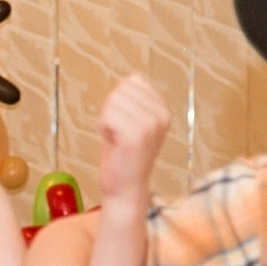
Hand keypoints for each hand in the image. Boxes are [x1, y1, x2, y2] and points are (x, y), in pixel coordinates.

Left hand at [96, 74, 170, 207]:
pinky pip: (108, 115)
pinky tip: (113, 142)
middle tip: (118, 133)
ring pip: (113, 101)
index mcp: (163, 109)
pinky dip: (103, 128)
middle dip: (111, 110)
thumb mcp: (131, 121)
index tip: (124, 124)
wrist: (124, 187)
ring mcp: (151, 124)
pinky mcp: (136, 135)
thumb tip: (127, 78)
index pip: (132, 81)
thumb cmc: (122, 155)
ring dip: (106, 120)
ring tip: (116, 139)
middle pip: (121, 89)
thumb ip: (132, 98)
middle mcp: (161, 114)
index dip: (119, 101)